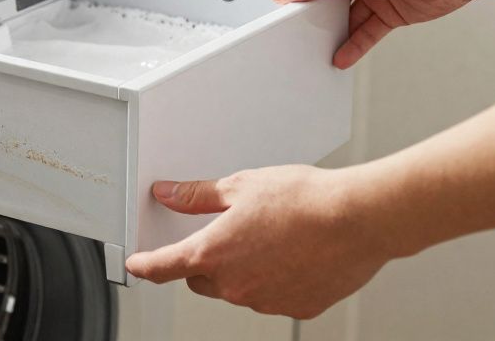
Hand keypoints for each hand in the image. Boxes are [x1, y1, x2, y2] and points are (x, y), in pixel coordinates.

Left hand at [124, 166, 391, 319]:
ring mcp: (266, 302)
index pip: (163, 267)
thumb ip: (197, 196)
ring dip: (243, 269)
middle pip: (201, 279)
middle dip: (204, 260)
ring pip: (239, 289)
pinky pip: (272, 295)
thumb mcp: (240, 186)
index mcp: (213, 254)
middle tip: (225, 232)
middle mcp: (235, 286)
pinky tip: (293, 253)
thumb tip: (170, 194)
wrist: (357, 219)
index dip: (145, 266)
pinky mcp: (296, 307)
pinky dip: (275, 279)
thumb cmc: (304, 199)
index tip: (136, 266)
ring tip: (272, 236)